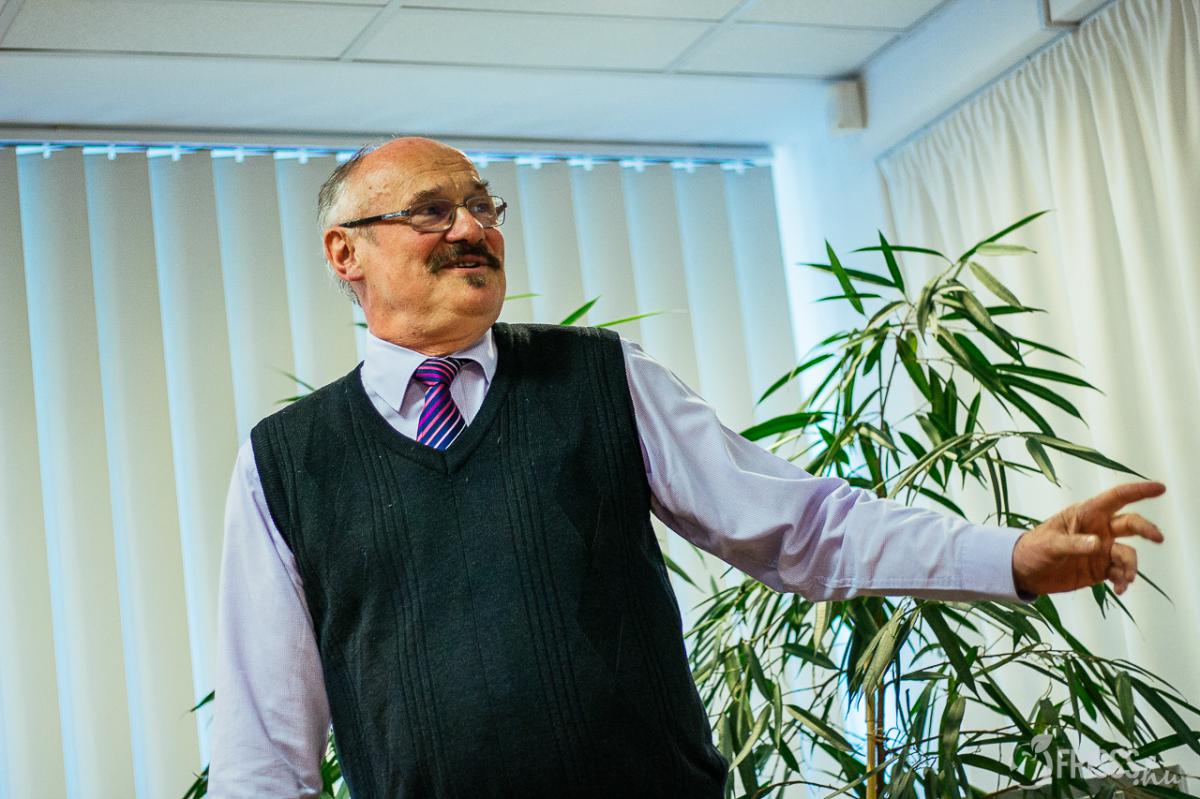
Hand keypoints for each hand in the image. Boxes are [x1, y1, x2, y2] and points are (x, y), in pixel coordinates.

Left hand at [1011, 480, 1165, 596]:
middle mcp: (1099, 530)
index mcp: (1086, 514)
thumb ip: (1073, 544)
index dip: (1139, 491)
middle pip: (1131, 524)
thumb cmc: (1034, 549)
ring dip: (1131, 566)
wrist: (1025, 572)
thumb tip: (1098, 544)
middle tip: (1158, 538)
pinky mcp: (1101, 569)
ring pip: (1128, 553)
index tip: (1160, 488)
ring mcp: (1102, 550)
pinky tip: (1120, 589)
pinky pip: (1121, 573)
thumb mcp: (1050, 544)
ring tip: (1126, 579)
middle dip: (1146, 528)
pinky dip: (1124, 581)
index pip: (1116, 498)